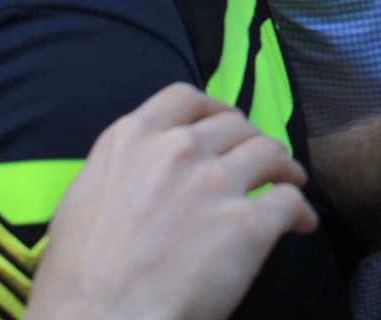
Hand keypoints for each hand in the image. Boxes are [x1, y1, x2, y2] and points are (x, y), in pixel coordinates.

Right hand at [24, 84, 315, 319]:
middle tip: (259, 161)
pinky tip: (301, 224)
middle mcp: (176, 150)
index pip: (185, 99)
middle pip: (234, 125)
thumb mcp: (81, 202)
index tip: (225, 124)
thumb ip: (118, 173)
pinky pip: (290, 202)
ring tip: (290, 181)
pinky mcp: (246, 223)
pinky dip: (301, 212)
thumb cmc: (78, 281)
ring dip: (283, 167)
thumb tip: (136, 173)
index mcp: (131, 140)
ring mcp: (214, 183)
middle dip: (251, 140)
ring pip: (270, 152)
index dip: (213, 109)